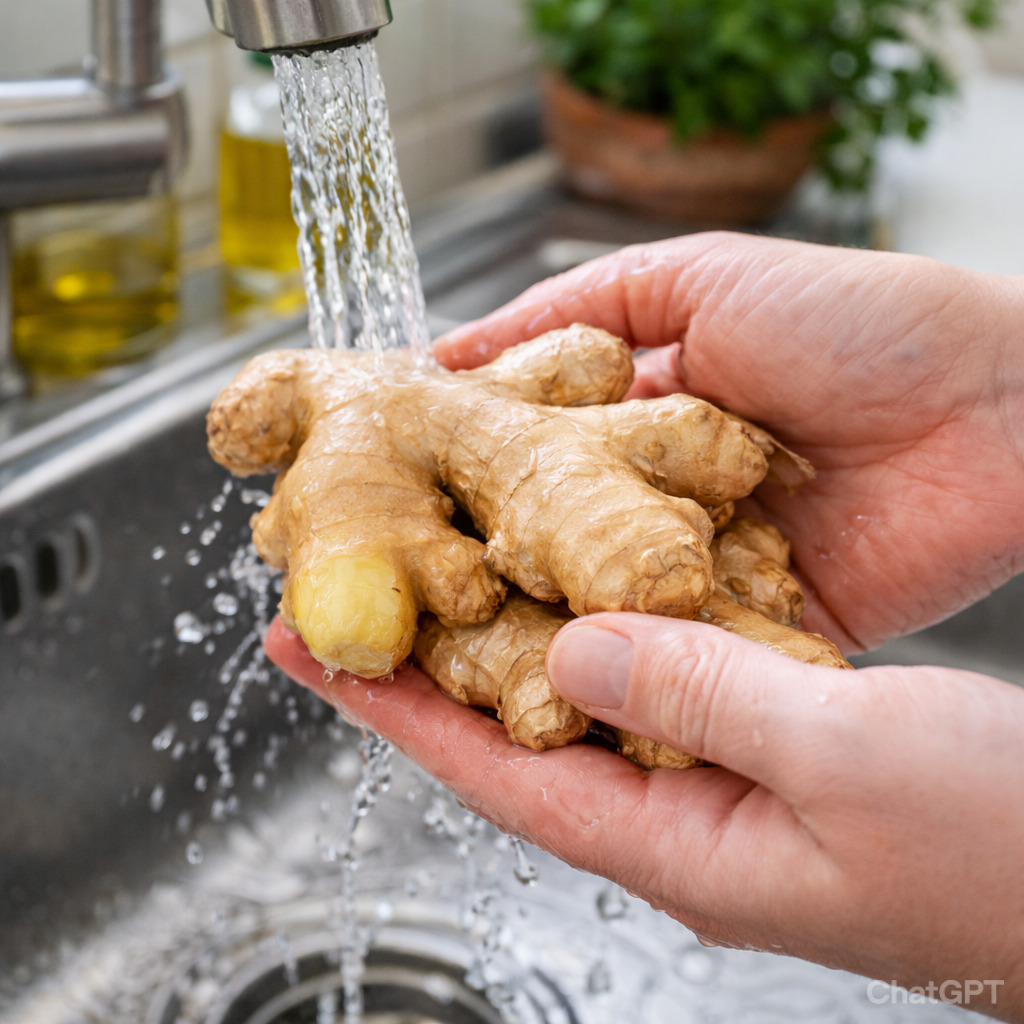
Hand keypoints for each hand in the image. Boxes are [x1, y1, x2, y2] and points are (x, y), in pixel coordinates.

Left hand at [266, 613, 1023, 1020]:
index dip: (392, 709)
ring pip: (583, 694)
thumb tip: (576, 650)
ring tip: (440, 565)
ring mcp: (720, 775)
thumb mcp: (844, 760)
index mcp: (680, 845)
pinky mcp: (762, 735)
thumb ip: (700, 696)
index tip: (308, 648)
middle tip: (357, 589)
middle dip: (431, 664)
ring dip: (509, 632)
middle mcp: (681, 812)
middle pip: (519, 732)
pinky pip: (654, 671)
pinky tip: (581, 570)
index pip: (494, 772)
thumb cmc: (997, 845)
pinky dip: (605, 617)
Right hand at [437, 233, 1023, 651]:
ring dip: (541, 640)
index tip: (376, 521)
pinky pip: (688, 666)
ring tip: (445, 669)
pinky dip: (638, 680)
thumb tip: (444, 350)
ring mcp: (705, 575)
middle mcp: (657, 505)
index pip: (519, 469)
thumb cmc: (858, 321)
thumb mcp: (699, 275)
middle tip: (387, 614)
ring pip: (605, 617)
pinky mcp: (761, 635)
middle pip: (549, 554)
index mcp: (634, 426)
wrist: (998, 408)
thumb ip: (573, 308)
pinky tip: (562, 695)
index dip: (450, 493)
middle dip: (475, 585)